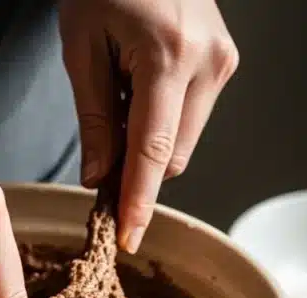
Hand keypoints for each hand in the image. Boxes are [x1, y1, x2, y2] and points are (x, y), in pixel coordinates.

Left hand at [60, 0, 237, 252]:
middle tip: (99, 154)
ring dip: (150, 145)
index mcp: (167, 56)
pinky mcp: (224, 61)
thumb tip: (100, 178)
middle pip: (172, 157)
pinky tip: (141, 91)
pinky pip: (192, 118)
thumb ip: (94, 119)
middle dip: (137, 170)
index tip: (128, 241)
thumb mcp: (81, 46)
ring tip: (121, 100)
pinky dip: (163, 123)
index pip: (153, 154)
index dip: (138, 203)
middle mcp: (206, 62)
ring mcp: (221, 61)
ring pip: (184, 143)